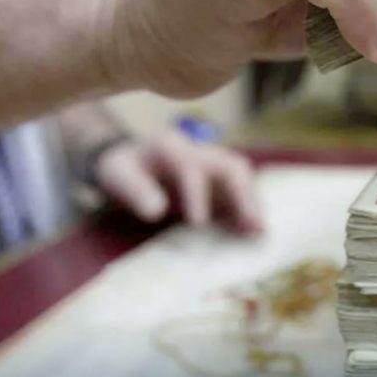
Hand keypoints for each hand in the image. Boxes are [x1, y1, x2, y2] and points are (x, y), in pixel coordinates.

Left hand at [90, 130, 262, 233]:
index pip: (190, 166)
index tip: (198, 223)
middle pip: (229, 166)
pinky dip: (250, 208)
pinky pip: (242, 189)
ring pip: (242, 176)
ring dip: (253, 201)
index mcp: (170, 145)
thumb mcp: (116, 174)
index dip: (197, 193)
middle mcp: (198, 150)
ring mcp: (212, 163)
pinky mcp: (219, 180)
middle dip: (242, 195)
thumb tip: (156, 211)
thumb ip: (134, 189)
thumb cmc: (122, 168)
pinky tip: (255, 231)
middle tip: (251, 224)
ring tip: (260, 230)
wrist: (130, 159)